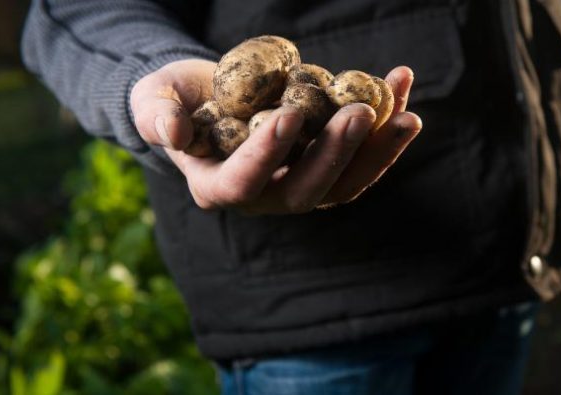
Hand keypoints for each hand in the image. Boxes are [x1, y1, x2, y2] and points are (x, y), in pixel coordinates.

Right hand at [130, 59, 421, 213]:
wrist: (207, 96)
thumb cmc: (173, 98)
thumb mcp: (153, 100)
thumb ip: (157, 115)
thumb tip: (173, 132)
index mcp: (217, 186)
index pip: (243, 182)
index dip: (266, 154)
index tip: (290, 114)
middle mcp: (264, 196)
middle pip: (307, 191)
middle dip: (337, 154)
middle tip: (361, 112)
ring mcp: (300, 184)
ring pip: (346, 183)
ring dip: (378, 151)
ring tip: (407, 114)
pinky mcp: (327, 167)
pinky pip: (362, 156)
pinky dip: (386, 127)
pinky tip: (401, 85)